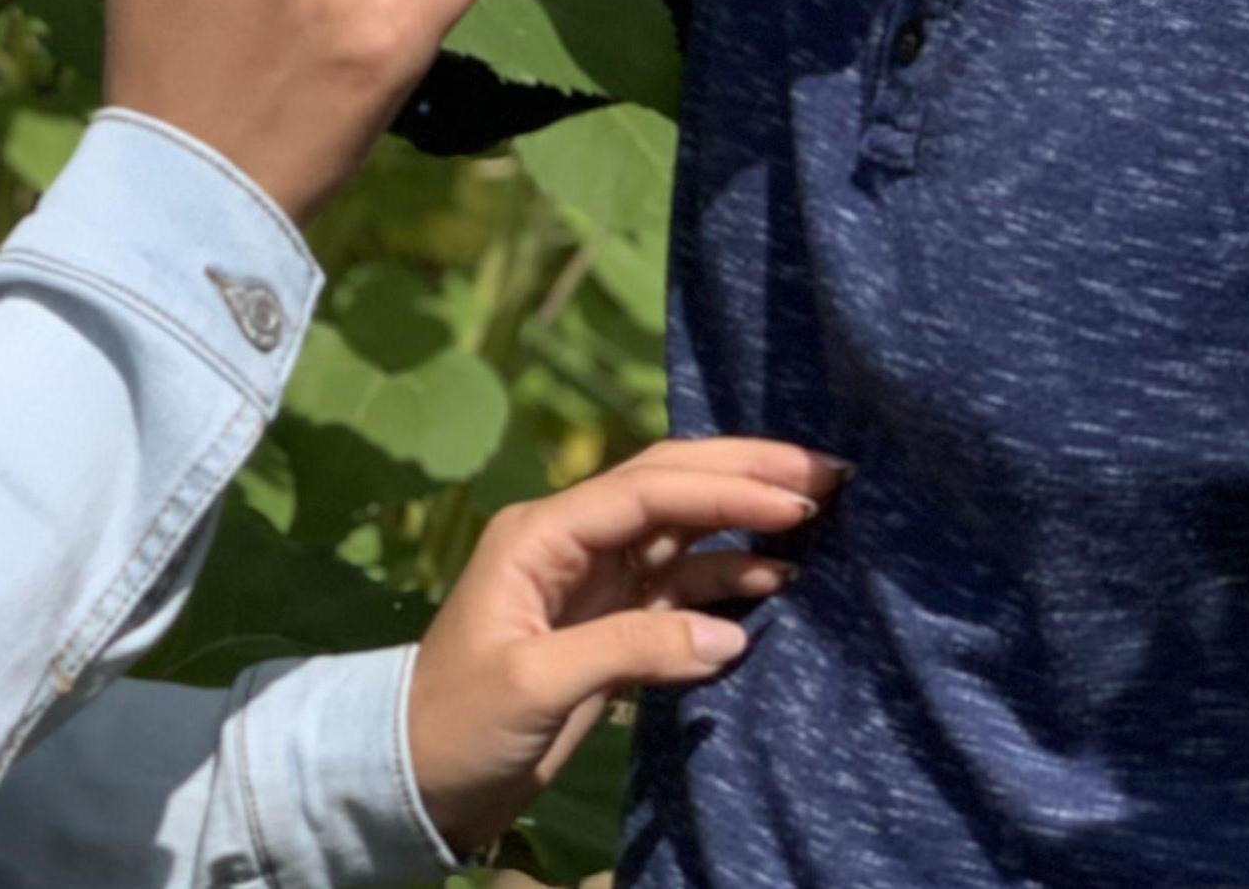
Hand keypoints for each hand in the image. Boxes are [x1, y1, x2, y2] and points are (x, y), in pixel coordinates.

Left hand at [404, 439, 847, 857]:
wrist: (422, 775)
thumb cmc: (460, 722)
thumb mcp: (536, 685)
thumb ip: (630, 650)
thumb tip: (731, 634)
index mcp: (542, 533)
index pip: (645, 492)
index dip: (721, 489)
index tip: (794, 498)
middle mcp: (572, 540)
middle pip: (668, 487)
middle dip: (744, 475)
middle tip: (826, 474)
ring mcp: (595, 578)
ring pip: (682, 531)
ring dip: (745, 522)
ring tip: (821, 519)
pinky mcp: (611, 621)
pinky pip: (681, 586)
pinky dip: (729, 579)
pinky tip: (778, 580)